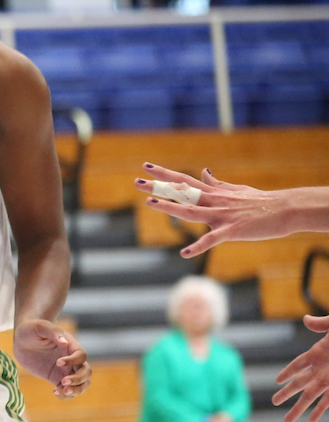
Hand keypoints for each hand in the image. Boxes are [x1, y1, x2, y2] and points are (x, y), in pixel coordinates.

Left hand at [13, 320, 91, 398]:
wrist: (21, 340)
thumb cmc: (31, 329)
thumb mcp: (40, 327)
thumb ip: (53, 332)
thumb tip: (64, 343)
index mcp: (70, 345)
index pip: (81, 355)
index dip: (73, 361)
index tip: (58, 362)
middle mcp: (72, 359)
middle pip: (87, 372)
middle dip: (79, 379)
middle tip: (63, 381)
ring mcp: (65, 370)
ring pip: (82, 384)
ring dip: (76, 390)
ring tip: (62, 390)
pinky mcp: (56, 378)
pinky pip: (67, 390)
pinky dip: (65, 395)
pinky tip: (54, 391)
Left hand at [135, 163, 293, 256]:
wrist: (285, 209)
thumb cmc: (260, 201)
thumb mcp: (235, 189)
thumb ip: (217, 183)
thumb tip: (203, 171)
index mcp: (213, 192)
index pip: (184, 180)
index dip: (164, 174)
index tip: (146, 167)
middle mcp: (214, 201)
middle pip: (182, 193)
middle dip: (159, 187)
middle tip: (137, 181)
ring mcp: (222, 215)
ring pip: (192, 211)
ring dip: (170, 207)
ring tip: (150, 203)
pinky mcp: (232, 231)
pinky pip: (212, 240)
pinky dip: (198, 247)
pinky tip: (184, 253)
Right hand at [274, 315, 328, 421]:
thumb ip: (322, 324)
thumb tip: (305, 319)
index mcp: (318, 353)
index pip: (298, 365)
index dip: (287, 372)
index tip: (277, 381)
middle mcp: (322, 369)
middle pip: (300, 384)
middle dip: (287, 394)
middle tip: (274, 401)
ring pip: (311, 396)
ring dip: (300, 408)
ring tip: (287, 420)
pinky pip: (328, 401)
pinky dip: (320, 411)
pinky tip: (312, 420)